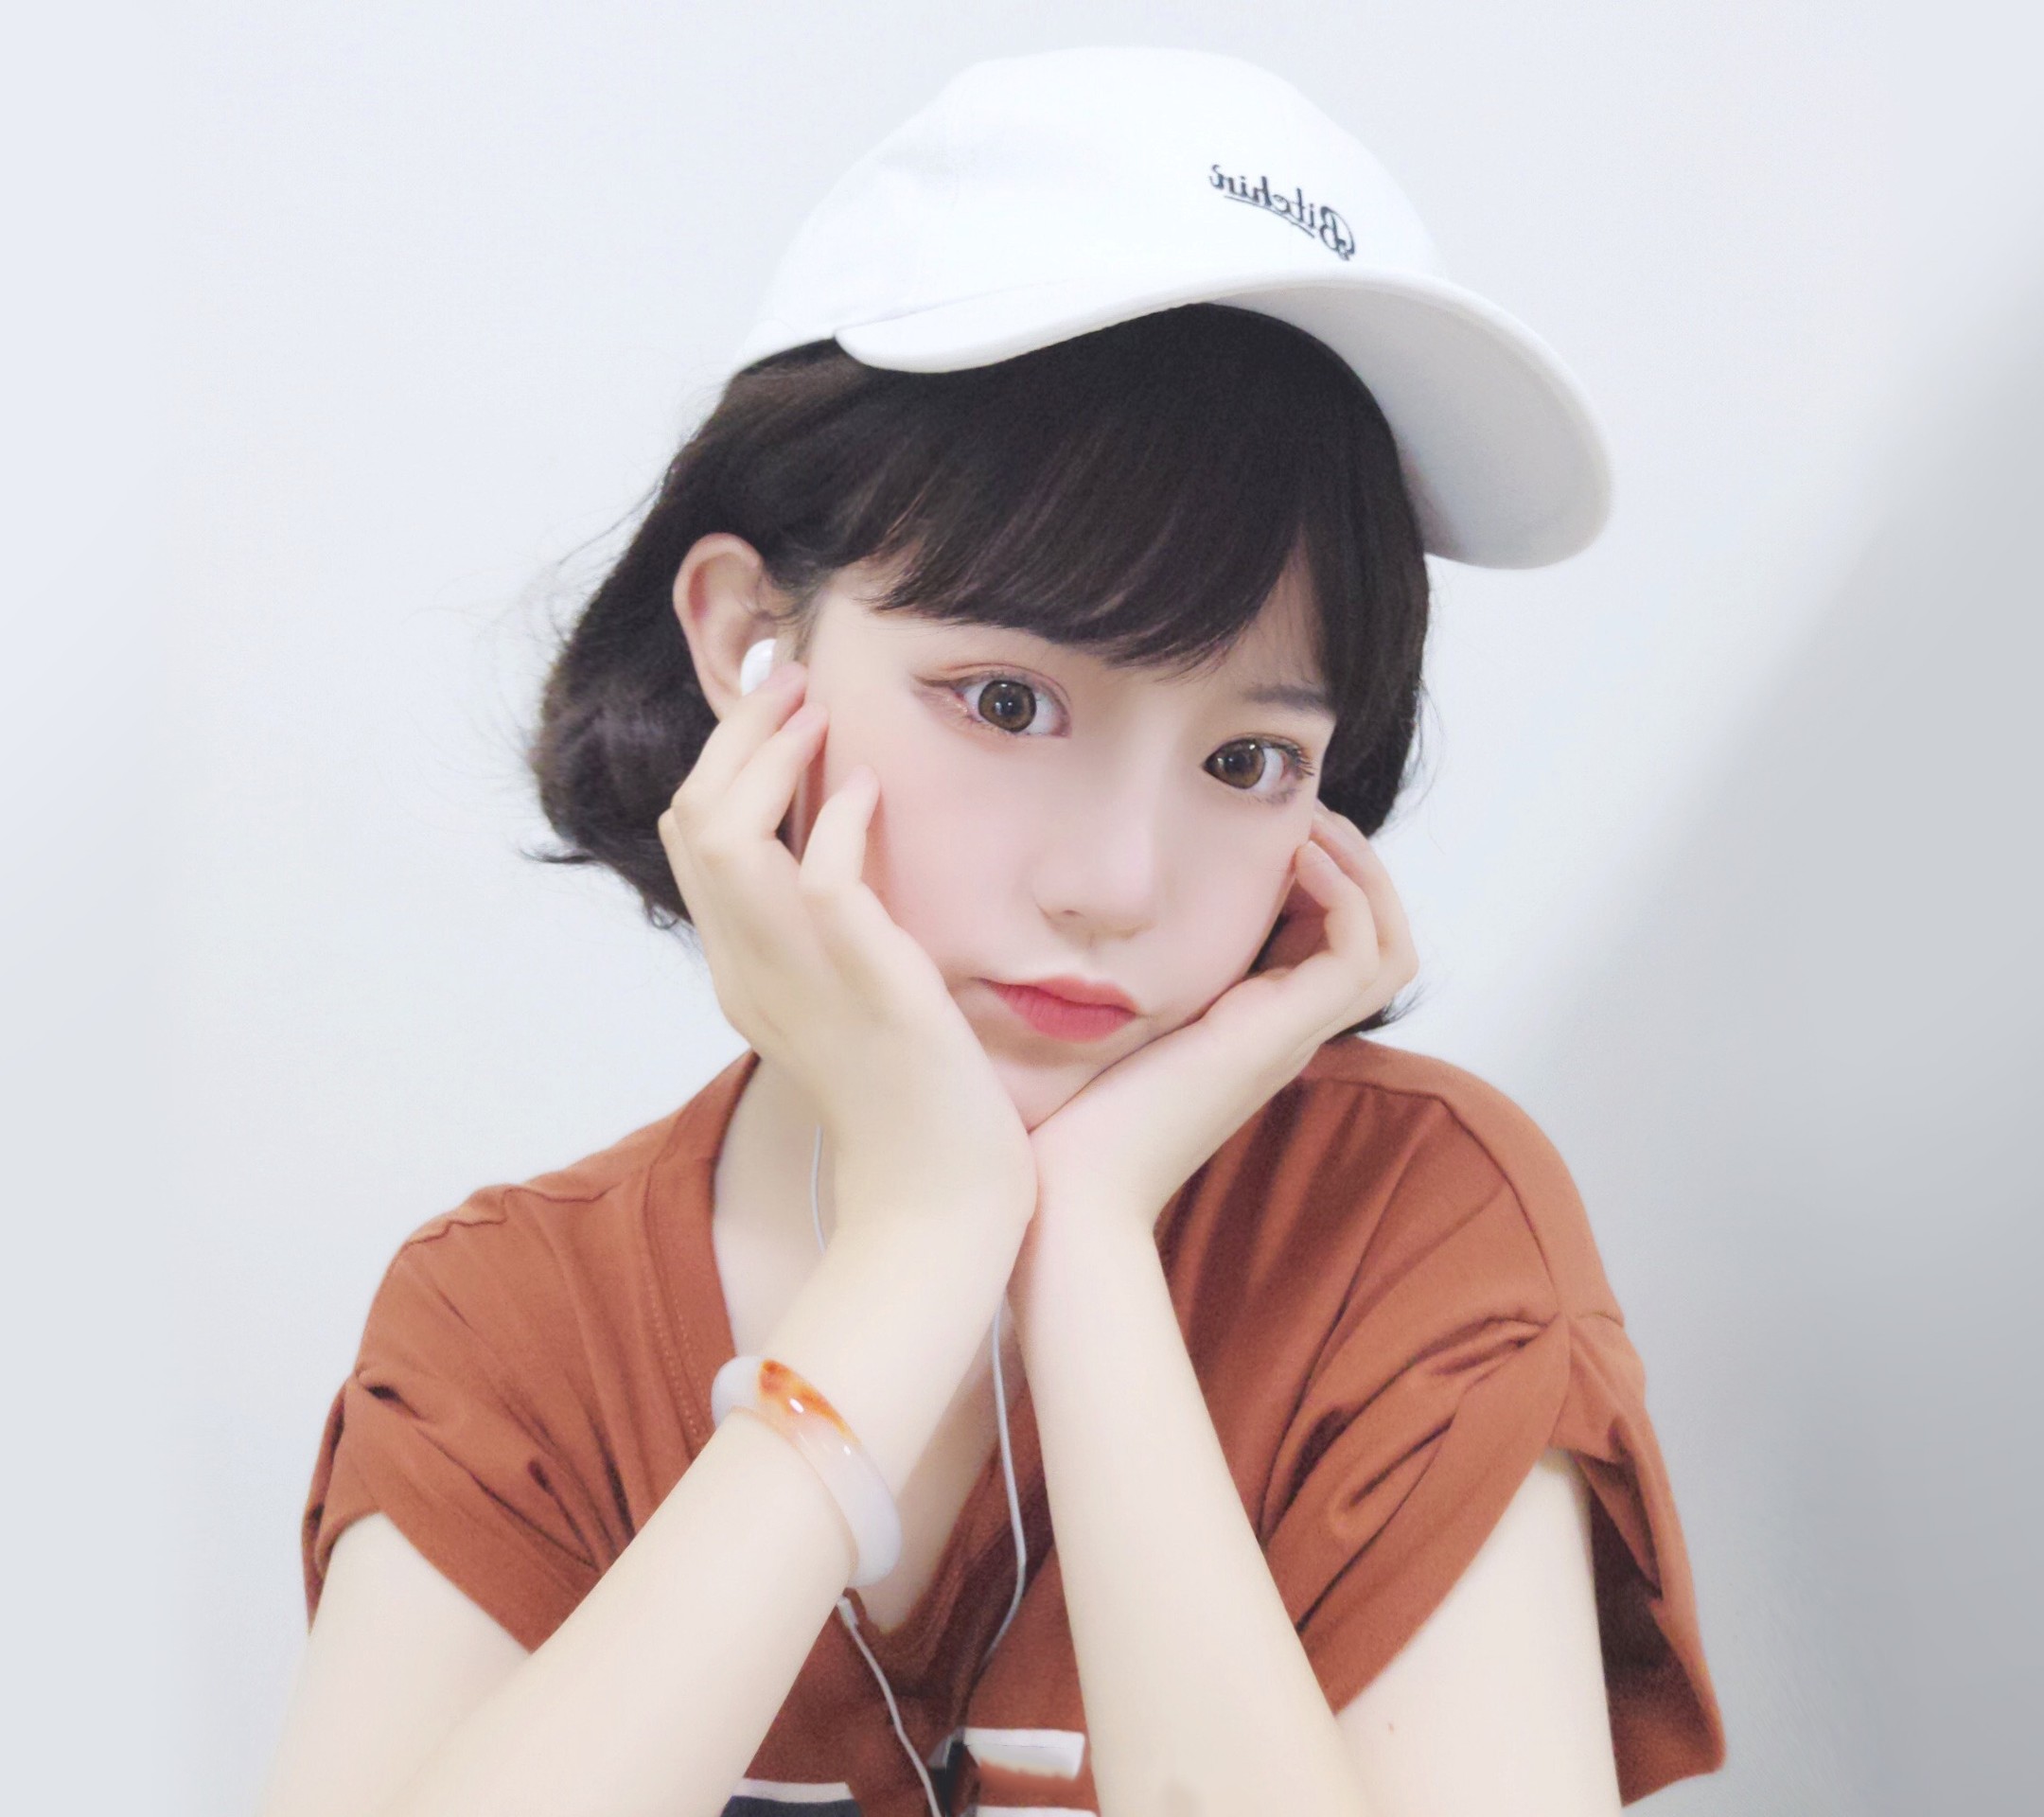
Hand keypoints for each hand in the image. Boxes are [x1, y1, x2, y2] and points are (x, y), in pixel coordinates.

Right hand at [657, 663, 1037, 1240]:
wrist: (938, 1201)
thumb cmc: (910, 1105)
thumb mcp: (843, 1008)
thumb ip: (822, 938)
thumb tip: (834, 849)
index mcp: (740, 976)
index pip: (692, 846)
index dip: (723, 764)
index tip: (777, 713)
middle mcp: (748, 974)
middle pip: (693, 824)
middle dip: (736, 736)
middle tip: (792, 682)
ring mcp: (796, 981)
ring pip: (728, 838)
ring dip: (769, 757)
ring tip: (817, 711)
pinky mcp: (864, 988)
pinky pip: (821, 880)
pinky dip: (836, 821)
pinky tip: (869, 788)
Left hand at [1020, 803, 1416, 1247]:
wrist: (1070, 1194)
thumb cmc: (1073, 1122)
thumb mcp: (1111, 1027)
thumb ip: (1132, 980)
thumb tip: (1100, 919)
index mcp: (1255, 1031)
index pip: (1335, 948)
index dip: (1324, 881)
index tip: (1276, 831)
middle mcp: (1285, 1034)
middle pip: (1382, 945)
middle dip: (1358, 867)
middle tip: (1308, 817)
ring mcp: (1288, 1038)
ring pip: (1389, 947)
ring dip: (1362, 872)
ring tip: (1311, 826)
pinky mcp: (1277, 1037)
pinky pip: (1358, 956)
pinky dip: (1343, 894)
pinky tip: (1294, 858)